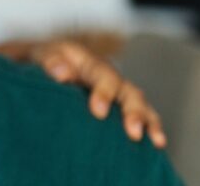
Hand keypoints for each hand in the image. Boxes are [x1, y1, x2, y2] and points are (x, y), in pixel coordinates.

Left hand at [31, 39, 166, 148]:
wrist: (48, 62)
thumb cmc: (45, 60)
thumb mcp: (42, 55)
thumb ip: (50, 62)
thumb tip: (61, 73)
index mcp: (90, 62)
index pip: (102, 76)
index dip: (104, 93)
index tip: (98, 112)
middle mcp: (109, 75)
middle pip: (128, 91)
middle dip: (133, 112)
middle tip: (133, 132)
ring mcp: (116, 89)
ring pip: (139, 103)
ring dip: (148, 121)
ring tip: (156, 140)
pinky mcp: (118, 103)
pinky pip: (140, 113)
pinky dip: (150, 126)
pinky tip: (157, 143)